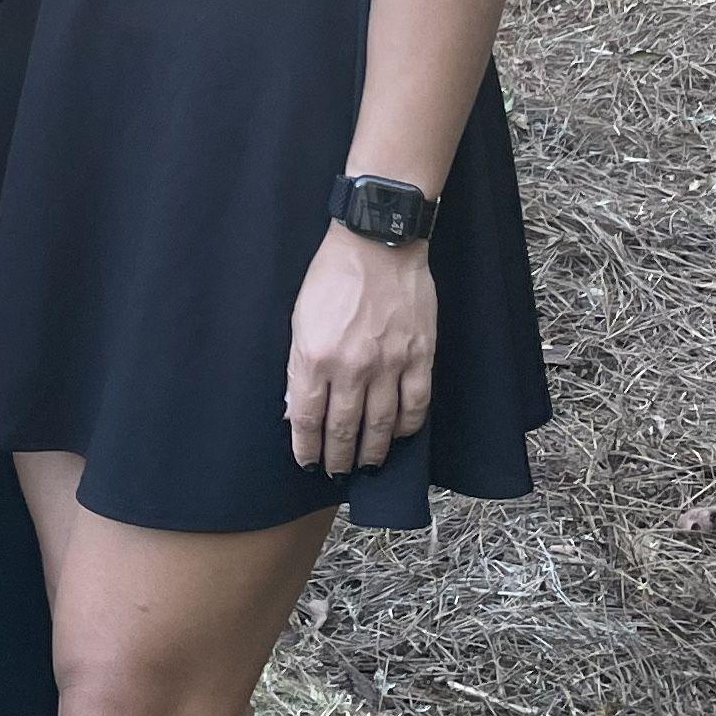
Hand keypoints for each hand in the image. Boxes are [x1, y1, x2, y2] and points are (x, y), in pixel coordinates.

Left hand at [285, 228, 435, 477]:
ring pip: (381, 426)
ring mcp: (389, 364)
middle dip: (337, 458)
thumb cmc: (332, 277)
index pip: (307, 419)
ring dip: (372, 452)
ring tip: (366, 464)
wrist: (378, 243)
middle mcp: (351, 367)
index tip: (306, 462)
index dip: (306, 448)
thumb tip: (296, 408)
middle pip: (343, 430)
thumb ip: (298, 367)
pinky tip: (400, 435)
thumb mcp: (299, 320)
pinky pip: (416, 405)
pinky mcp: (419, 356)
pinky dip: (408, 428)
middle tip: (336, 472)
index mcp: (314, 357)